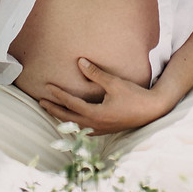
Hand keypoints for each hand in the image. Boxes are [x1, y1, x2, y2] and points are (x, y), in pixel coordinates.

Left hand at [39, 58, 173, 134]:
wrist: (152, 110)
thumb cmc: (134, 95)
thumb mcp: (114, 82)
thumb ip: (95, 73)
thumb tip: (80, 62)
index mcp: (96, 114)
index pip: (71, 105)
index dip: (58, 95)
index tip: (47, 87)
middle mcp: (96, 125)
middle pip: (68, 119)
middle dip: (54, 110)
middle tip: (40, 102)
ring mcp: (101, 130)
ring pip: (75, 126)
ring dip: (63, 118)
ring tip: (52, 111)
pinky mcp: (106, 129)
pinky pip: (84, 129)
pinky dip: (74, 124)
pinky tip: (72, 121)